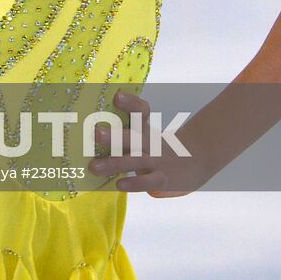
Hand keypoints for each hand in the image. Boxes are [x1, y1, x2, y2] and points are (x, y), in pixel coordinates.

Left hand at [89, 88, 212, 198]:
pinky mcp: (163, 180)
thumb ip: (122, 133)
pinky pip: (148, 182)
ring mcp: (157, 161)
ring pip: (135, 160)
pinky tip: (119, 184)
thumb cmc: (157, 148)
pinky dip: (134, 183)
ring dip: (114, 163)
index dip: (130, 103)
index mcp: (145, 128)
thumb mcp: (144, 135)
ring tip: (93, 166)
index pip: (141, 111)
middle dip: (114, 135)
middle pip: (134, 136)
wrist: (195, 162)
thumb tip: (85, 129)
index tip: (117, 95)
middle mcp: (150, 142)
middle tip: (95, 133)